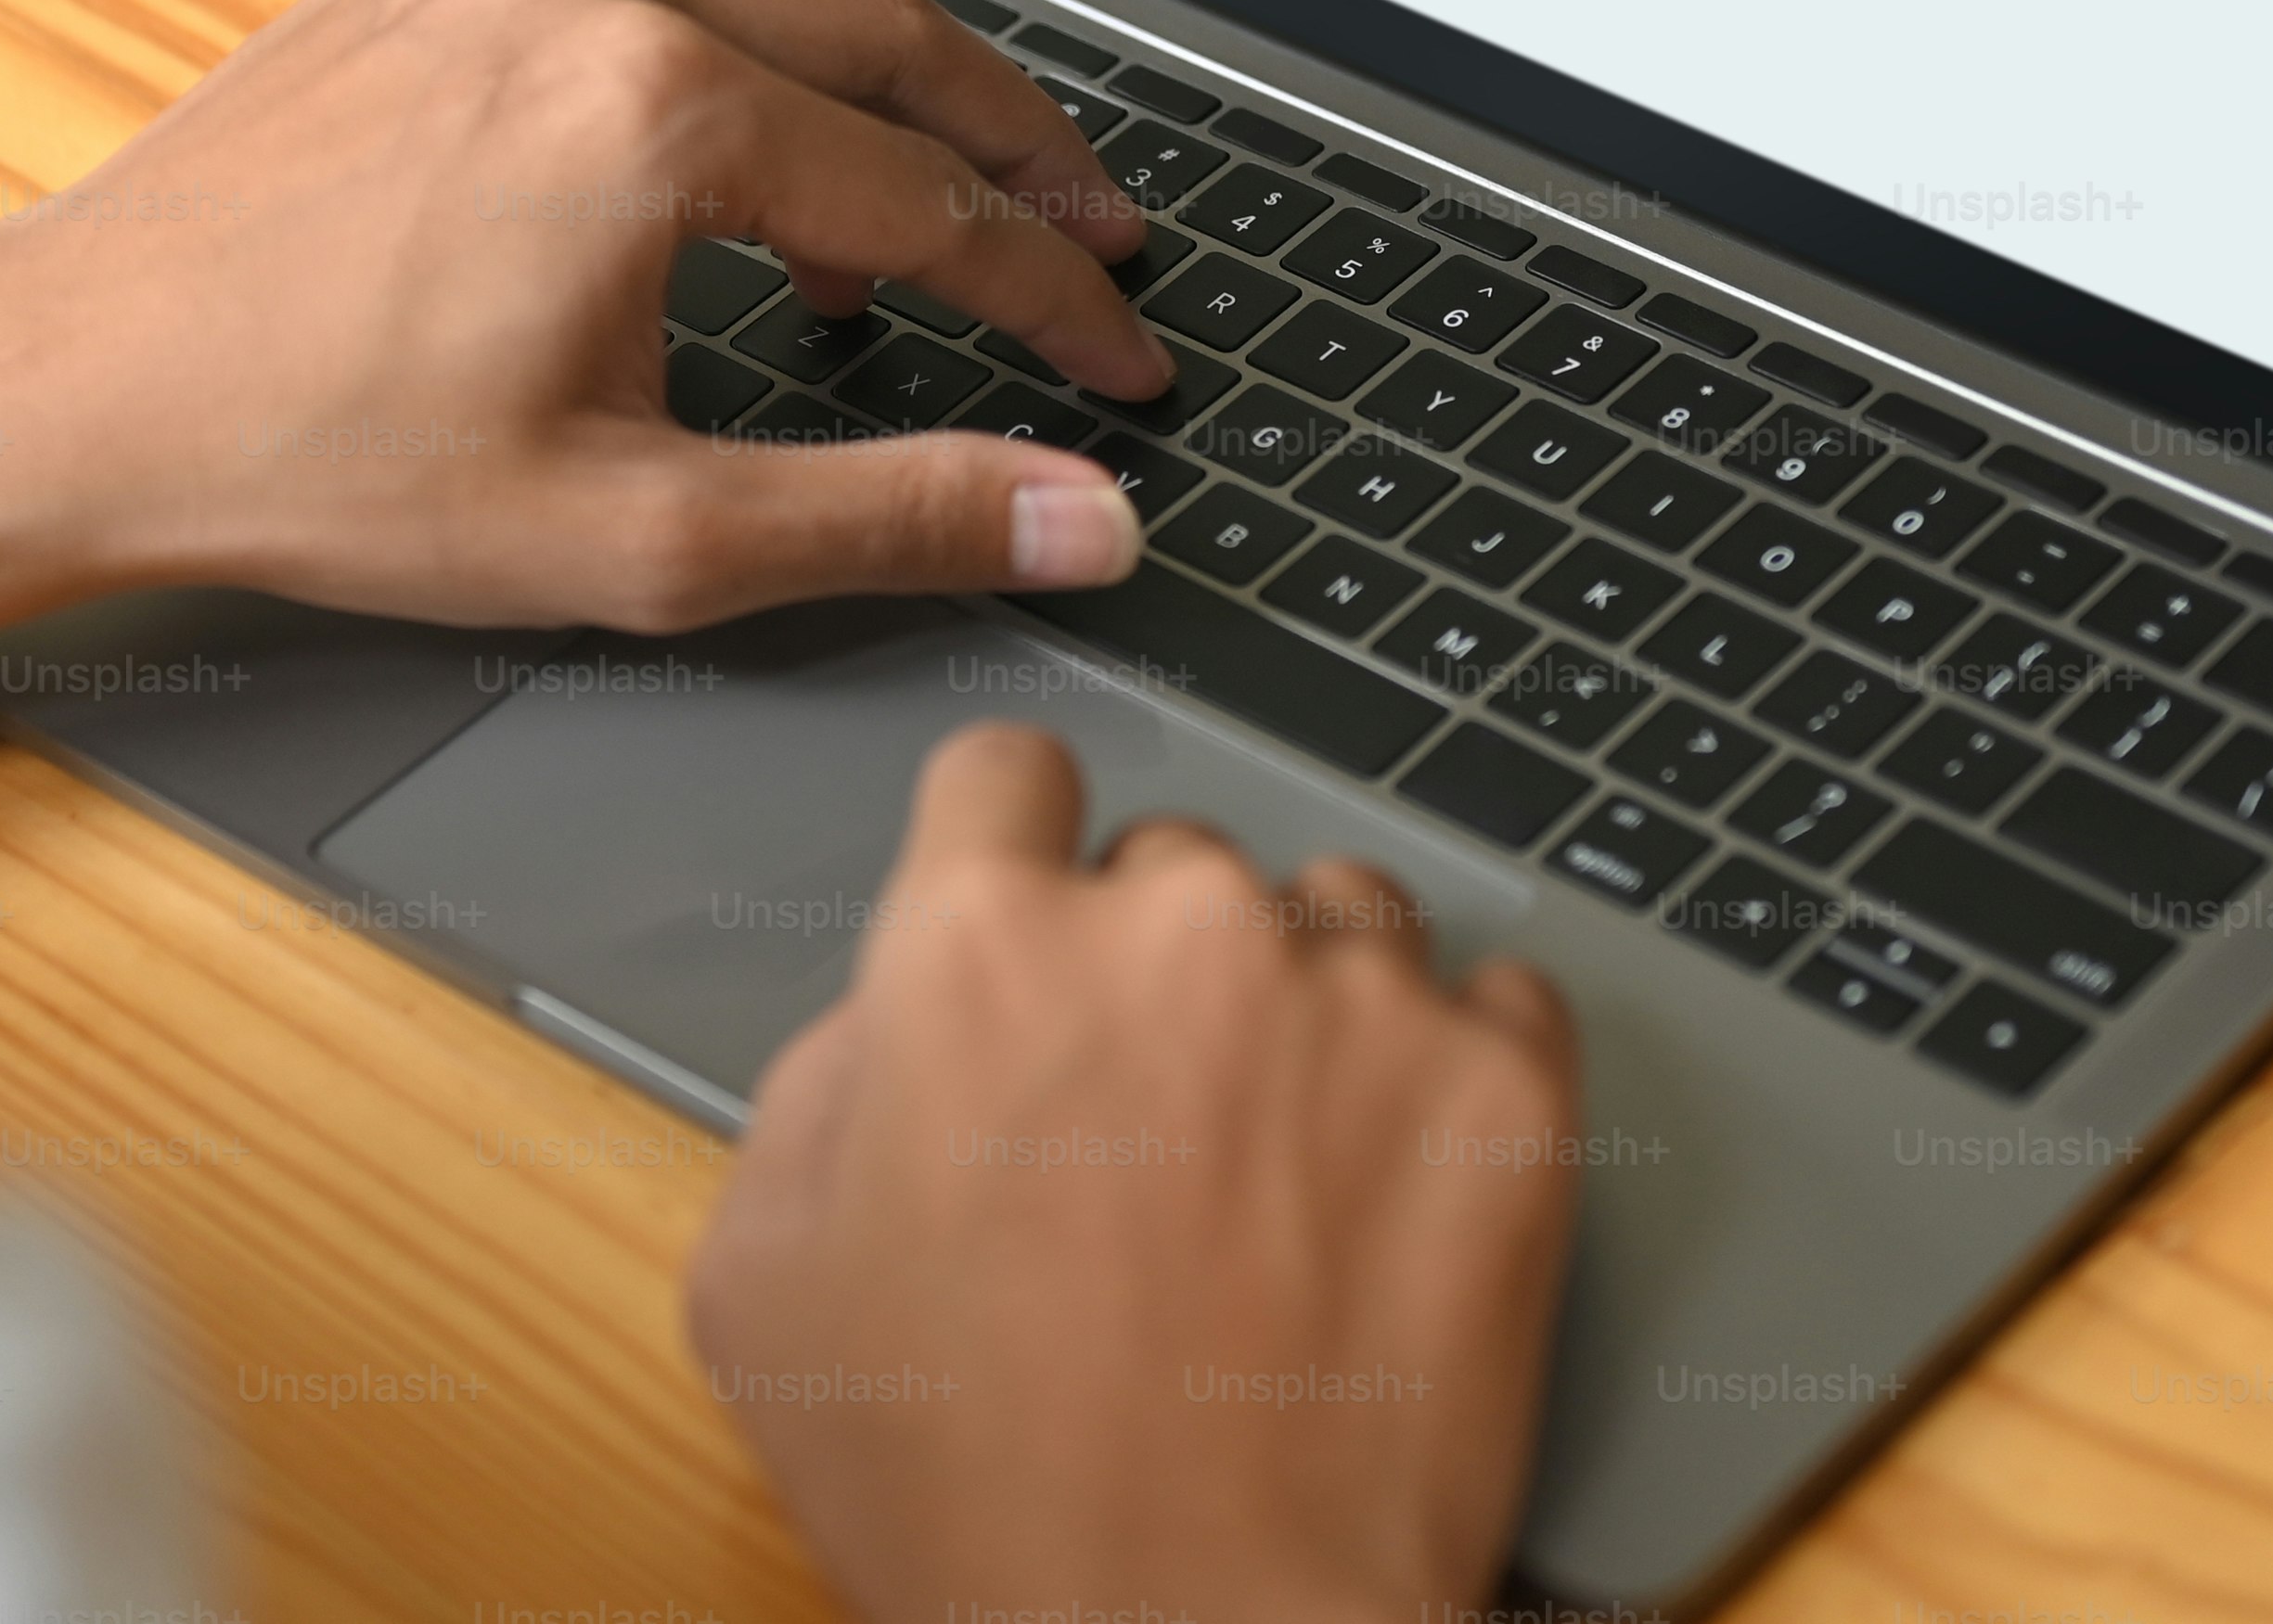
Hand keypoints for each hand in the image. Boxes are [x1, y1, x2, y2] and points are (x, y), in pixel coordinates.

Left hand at [0, 0, 1177, 852]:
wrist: (70, 384)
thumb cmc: (317, 463)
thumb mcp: (637, 531)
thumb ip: (889, 515)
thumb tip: (1077, 519)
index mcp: (659, 111)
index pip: (934, 201)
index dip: (1054, 299)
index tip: (1127, 365)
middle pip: (888, 37)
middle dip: (1013, 147)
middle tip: (1095, 238)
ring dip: (872, 87)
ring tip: (925, 216)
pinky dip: (730, 51)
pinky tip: (730, 165)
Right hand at [688, 725, 1584, 1623]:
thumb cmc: (971, 1492)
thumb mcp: (765, 1283)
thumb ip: (824, 1086)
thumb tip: (897, 1021)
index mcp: (978, 949)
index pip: (1005, 778)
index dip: (1011, 861)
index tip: (1038, 931)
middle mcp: (1178, 930)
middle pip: (1176, 867)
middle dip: (1160, 971)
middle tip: (1153, 1133)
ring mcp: (1360, 1000)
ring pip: (1340, 921)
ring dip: (1313, 1009)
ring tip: (1289, 1176)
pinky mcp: (1508, 1089)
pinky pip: (1495, 1007)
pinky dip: (1454, 1076)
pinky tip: (1401, 1195)